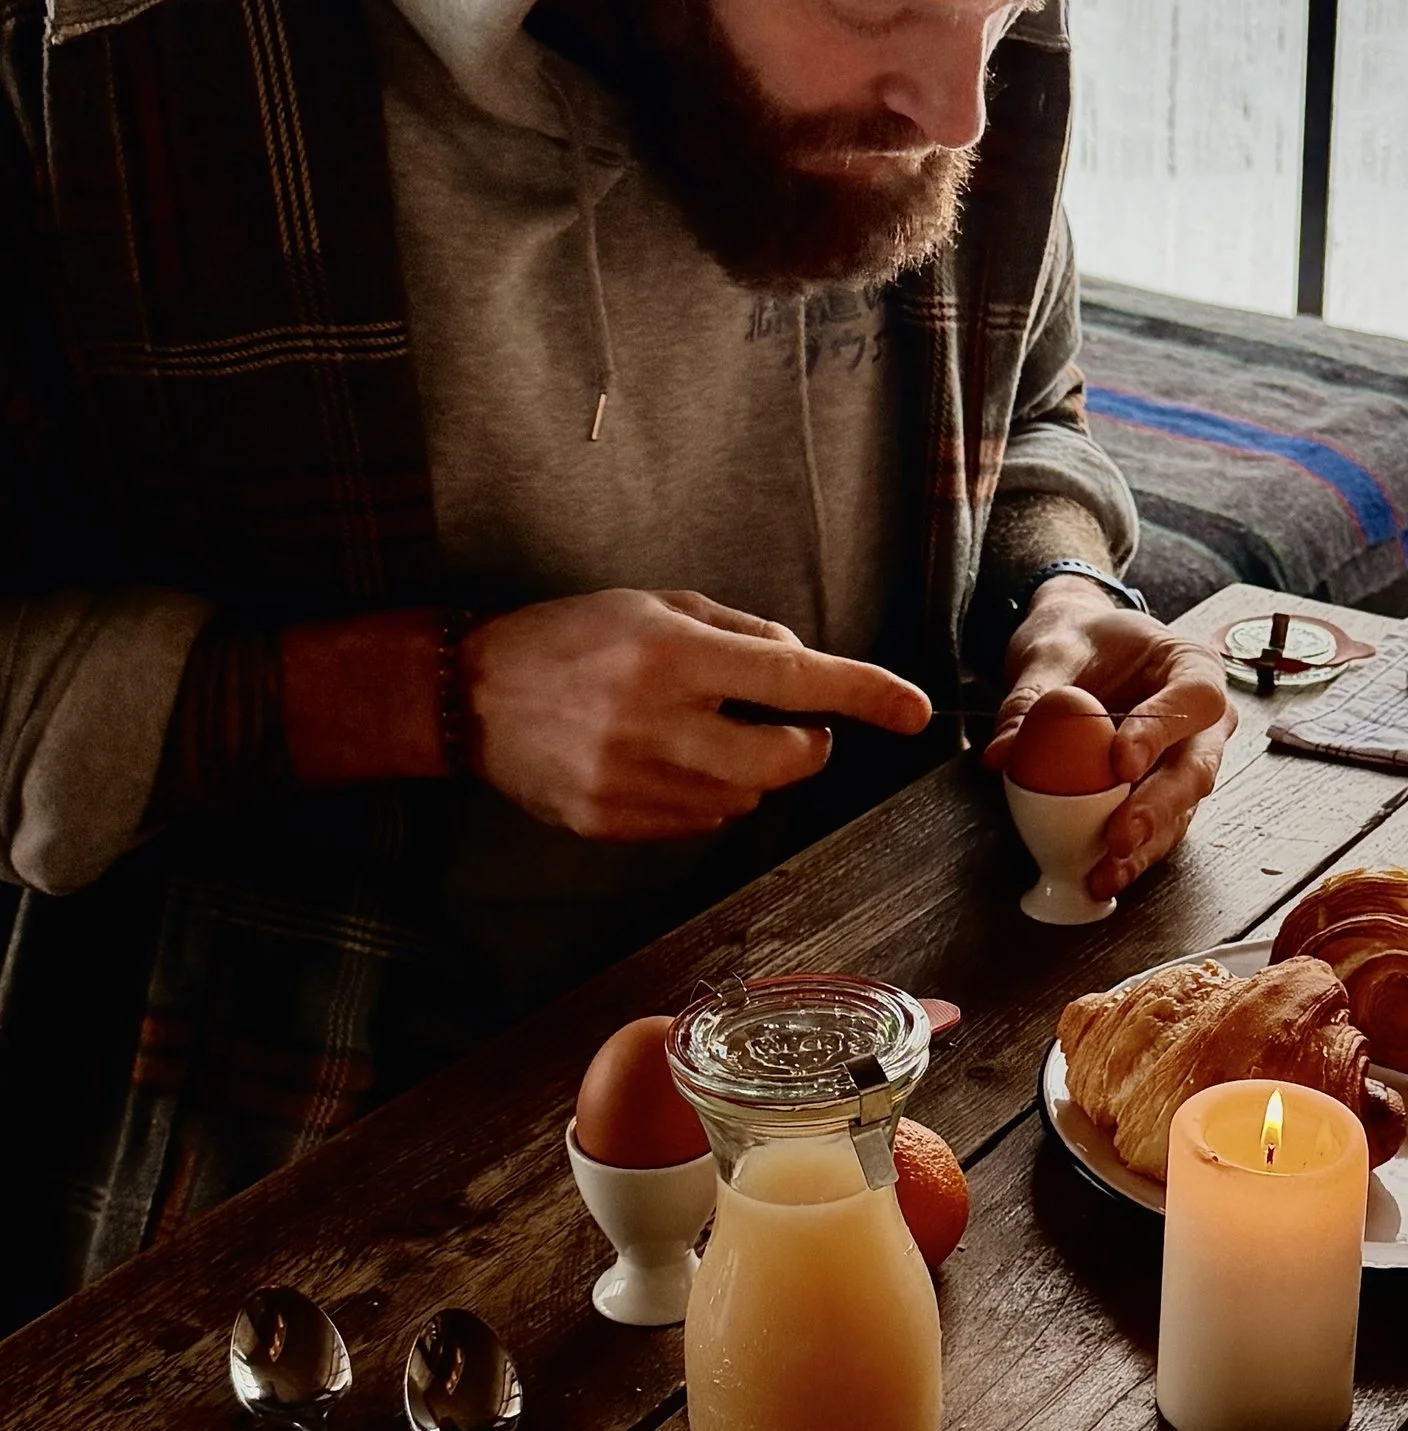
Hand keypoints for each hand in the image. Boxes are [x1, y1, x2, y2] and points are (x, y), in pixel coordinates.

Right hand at [465, 589, 929, 841]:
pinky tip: (664, 762)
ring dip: (750, 770)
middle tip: (789, 724)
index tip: (914, 710)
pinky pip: (700, 824)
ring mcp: (634, 782)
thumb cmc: (571, 637)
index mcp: (674, 657)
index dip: (864, 694)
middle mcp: (658, 723)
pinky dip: (706, 797)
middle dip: (806, 746)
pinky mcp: (612, 823)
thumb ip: (740, 633)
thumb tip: (804, 664)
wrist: (470, 693)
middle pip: (785, 761)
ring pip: (746, 798)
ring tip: (702, 734)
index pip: (796, 680)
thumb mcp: (657, 606)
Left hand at [983, 580, 1234, 896]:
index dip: (1162, 732)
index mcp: (1192, 668)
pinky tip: (1099, 876)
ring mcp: (1187, 764)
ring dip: (1143, 847)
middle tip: (1119, 836)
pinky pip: (1154, 831)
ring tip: (1104, 873)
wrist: (1081, 652)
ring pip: (1180, 811)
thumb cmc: (1081, 640)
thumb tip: (1003, 753)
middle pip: (1196, 768)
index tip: (1122, 763)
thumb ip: (1030, 696)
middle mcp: (1202, 723)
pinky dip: (1128, 857)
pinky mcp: (1163, 797)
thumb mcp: (1051, 651)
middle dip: (1158, 809)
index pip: (1193, 699)